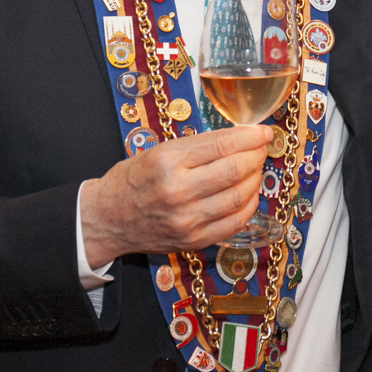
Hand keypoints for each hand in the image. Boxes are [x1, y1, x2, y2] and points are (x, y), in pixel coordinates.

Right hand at [80, 124, 272, 264]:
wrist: (108, 218)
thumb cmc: (133, 180)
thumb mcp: (159, 151)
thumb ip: (199, 145)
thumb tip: (238, 137)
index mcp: (168, 162)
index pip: (222, 145)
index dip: (250, 137)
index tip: (264, 132)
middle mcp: (178, 191)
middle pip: (235, 170)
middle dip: (257, 155)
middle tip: (261, 148)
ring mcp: (187, 219)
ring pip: (240, 196)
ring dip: (256, 178)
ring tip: (255, 168)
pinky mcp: (194, 240)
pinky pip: (235, 222)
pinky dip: (249, 205)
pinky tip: (249, 193)